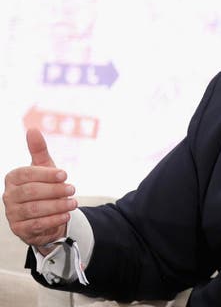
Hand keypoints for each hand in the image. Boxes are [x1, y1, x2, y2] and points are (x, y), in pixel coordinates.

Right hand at [3, 129, 76, 252]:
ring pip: (34, 209)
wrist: (47, 214)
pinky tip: (66, 215)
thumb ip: (39, 150)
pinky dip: (53, 220)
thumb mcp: (45, 168)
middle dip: (54, 190)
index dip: (46, 174)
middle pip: (30, 192)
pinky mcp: (19, 229)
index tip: (64, 174)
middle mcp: (9, 196)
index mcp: (13, 178)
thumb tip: (32, 129)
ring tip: (73, 203)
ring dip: (56, 206)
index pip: (26, 174)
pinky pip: (36, 225)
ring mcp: (12, 214)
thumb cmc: (46, 186)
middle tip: (73, 189)